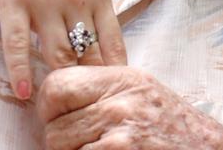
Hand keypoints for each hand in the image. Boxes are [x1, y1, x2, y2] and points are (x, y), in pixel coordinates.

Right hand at [0, 0, 126, 99]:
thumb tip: (104, 20)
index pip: (112, 42)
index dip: (112, 71)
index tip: (113, 93)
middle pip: (86, 53)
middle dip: (88, 83)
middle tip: (86, 107)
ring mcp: (44, 0)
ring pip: (56, 53)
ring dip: (58, 82)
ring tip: (57, 107)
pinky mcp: (13, 0)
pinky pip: (18, 44)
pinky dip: (21, 71)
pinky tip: (25, 92)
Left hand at [37, 66, 222, 149]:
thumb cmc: (174, 129)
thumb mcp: (142, 94)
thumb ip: (103, 91)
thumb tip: (52, 96)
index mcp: (123, 79)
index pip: (56, 85)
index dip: (49, 107)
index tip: (59, 119)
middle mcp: (120, 102)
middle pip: (53, 125)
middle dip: (60, 141)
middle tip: (84, 144)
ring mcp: (119, 134)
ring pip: (59, 149)